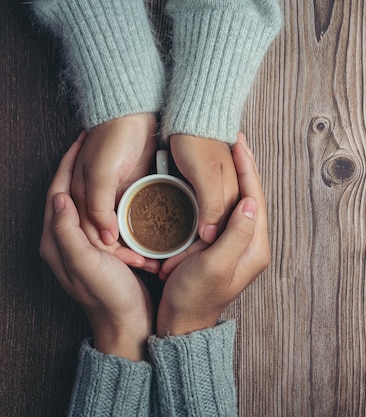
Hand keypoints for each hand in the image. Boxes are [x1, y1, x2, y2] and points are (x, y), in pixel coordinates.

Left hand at [40, 134, 153, 360]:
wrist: (126, 323)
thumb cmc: (108, 295)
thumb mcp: (85, 263)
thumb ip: (68, 232)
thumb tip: (60, 198)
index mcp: (56, 242)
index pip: (57, 194)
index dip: (67, 166)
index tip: (81, 142)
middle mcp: (64, 241)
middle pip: (66, 195)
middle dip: (75, 167)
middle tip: (90, 143)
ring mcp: (81, 245)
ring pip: (82, 204)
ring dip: (89, 180)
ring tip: (104, 160)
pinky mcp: (98, 250)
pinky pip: (97, 216)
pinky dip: (104, 198)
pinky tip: (118, 190)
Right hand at [71, 113, 159, 271]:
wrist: (135, 112)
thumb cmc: (114, 139)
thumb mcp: (102, 174)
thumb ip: (98, 205)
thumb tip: (106, 238)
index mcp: (80, 197)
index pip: (91, 236)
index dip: (111, 252)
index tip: (133, 263)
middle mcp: (95, 199)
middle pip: (106, 238)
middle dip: (125, 255)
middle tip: (148, 266)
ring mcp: (115, 194)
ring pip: (122, 230)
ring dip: (137, 246)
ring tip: (156, 259)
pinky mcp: (133, 188)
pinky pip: (137, 216)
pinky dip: (146, 230)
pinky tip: (161, 241)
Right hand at [156, 133, 269, 335]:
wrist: (181, 324)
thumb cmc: (194, 298)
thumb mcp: (215, 266)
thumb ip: (235, 235)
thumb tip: (250, 202)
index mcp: (255, 247)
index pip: (255, 198)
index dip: (247, 169)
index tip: (238, 144)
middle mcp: (251, 245)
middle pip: (251, 197)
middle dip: (245, 167)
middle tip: (236, 139)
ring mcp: (238, 246)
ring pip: (240, 202)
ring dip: (235, 176)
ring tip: (228, 151)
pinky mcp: (223, 247)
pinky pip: (227, 212)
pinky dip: (223, 191)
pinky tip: (214, 179)